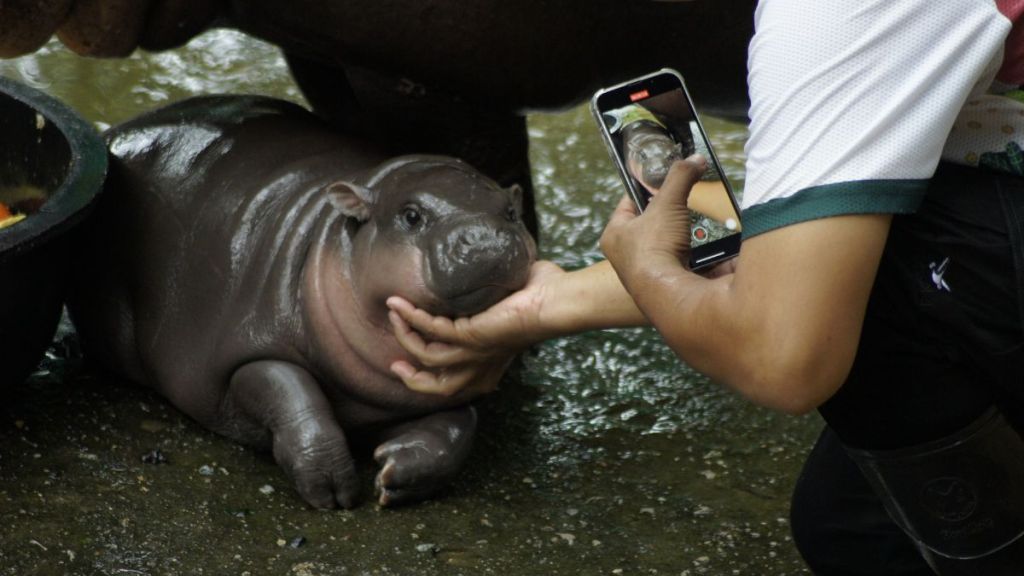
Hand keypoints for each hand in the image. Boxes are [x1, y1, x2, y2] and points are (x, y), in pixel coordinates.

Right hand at [387, 260, 566, 395]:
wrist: (557, 301)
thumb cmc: (544, 297)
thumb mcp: (512, 302)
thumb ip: (494, 295)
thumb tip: (486, 269)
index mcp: (492, 360)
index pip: (458, 382)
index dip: (431, 380)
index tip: (411, 365)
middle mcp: (482, 362)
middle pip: (439, 387)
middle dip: (413, 377)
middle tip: (394, 363)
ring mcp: (475, 351)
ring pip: (427, 357)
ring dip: (405, 336)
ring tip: (393, 314)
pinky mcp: (470, 336)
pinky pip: (430, 330)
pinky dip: (411, 316)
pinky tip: (399, 303)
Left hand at [601, 156, 706, 284]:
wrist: (667, 294)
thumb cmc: (652, 251)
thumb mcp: (667, 203)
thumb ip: (680, 177)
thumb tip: (694, 160)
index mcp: (614, 234)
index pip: (630, 202)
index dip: (648, 188)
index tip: (665, 179)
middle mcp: (628, 255)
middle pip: (655, 224)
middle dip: (676, 213)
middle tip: (690, 201)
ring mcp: (650, 272)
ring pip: (675, 243)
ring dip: (692, 233)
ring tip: (706, 221)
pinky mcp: (671, 284)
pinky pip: (690, 261)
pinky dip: (703, 253)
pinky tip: (714, 244)